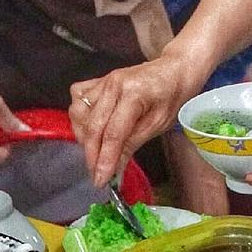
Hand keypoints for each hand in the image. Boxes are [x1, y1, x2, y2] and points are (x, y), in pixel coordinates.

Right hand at [70, 53, 197, 187]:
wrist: (173, 71)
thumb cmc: (171, 97)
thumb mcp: (158, 124)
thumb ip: (132, 145)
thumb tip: (114, 171)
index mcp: (134, 94)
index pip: (113, 133)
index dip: (104, 160)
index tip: (100, 180)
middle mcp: (114, 84)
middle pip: (93, 126)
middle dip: (92, 155)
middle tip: (97, 175)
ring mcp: (103, 80)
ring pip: (79, 113)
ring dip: (84, 137)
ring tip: (97, 151)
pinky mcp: (98, 80)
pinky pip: (78, 99)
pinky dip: (79, 116)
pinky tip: (90, 127)